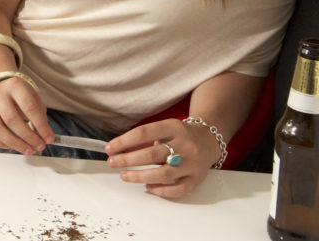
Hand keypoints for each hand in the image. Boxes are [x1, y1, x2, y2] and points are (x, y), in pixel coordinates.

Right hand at [0, 75, 53, 154]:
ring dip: (15, 143)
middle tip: (39, 146)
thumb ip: (40, 118)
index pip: (29, 107)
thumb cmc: (21, 96)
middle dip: (28, 137)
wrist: (3, 88)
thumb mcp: (34, 100)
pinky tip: (13, 145)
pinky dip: (2, 144)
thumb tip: (44, 138)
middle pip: (11, 119)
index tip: (49, 138)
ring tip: (28, 149)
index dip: (41, 126)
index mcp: (15, 86)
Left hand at [105, 118, 219, 197]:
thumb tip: (118, 149)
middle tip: (112, 162)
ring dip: (140, 176)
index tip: (110, 148)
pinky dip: (161, 190)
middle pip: (152, 154)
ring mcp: (192, 163)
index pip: (144, 133)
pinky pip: (178, 189)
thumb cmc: (180, 135)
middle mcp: (185, 145)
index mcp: (174, 127)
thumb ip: (144, 139)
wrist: (209, 140)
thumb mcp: (163, 129)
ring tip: (125, 175)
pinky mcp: (197, 178)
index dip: (124, 141)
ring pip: (164, 173)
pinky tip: (148, 187)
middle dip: (128, 160)